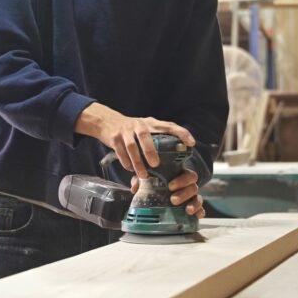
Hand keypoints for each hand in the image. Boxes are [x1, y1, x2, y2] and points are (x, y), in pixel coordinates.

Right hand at [75, 103, 194, 178]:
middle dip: (150, 150)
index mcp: (150, 123)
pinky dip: (126, 163)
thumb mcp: (145, 129)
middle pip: (144, 135)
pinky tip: (130, 170)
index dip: (181, 133)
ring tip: (143, 175)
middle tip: (156, 164)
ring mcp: (125, 130)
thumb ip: (156, 139)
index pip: (169, 125)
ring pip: (131, 146)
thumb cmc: (132, 130)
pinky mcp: (114, 138)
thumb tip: (173, 159)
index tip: (191, 143)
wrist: (106, 121)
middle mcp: (138, 124)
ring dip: (137, 162)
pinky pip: (120, 152)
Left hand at [131, 169, 204, 217]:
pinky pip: (201, 209)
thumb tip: (135, 188)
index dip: (182, 180)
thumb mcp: (146, 180)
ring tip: (186, 210)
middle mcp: (187, 186)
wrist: (156, 192)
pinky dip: (200, 212)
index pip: (188, 174)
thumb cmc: (154, 183)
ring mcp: (191, 197)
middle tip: (173, 199)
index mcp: (179, 176)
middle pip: (193, 186)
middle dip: (184, 193)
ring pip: (198, 198)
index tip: (170, 186)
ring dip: (193, 203)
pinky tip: (197, 216)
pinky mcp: (193, 208)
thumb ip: (140, 180)